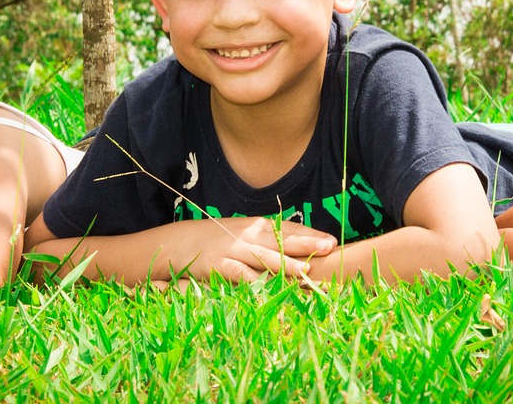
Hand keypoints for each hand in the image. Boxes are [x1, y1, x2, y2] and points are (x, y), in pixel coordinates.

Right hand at [167, 217, 335, 282]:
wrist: (181, 242)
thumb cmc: (219, 240)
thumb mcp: (245, 235)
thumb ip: (268, 241)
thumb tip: (299, 251)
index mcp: (257, 226)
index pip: (288, 229)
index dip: (310, 234)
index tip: (332, 241)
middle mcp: (248, 235)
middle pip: (281, 239)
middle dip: (305, 243)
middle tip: (328, 248)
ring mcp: (233, 249)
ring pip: (263, 256)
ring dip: (285, 264)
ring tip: (306, 270)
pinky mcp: (218, 264)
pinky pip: (238, 272)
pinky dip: (252, 280)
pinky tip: (266, 287)